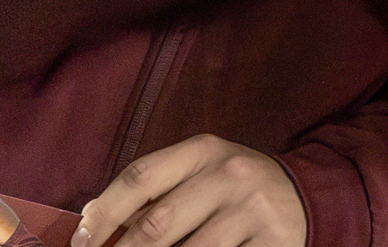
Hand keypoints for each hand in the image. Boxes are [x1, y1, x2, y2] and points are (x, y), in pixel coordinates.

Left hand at [73, 135, 304, 246]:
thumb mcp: (202, 172)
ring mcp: (253, 211)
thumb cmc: (236, 189)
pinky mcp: (271, 243)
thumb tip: (91, 216)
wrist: (307, 195)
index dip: (103, 214)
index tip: (80, 242)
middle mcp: (231, 175)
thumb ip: (155, 188)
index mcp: (206, 150)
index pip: (141, 177)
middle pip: (158, 223)